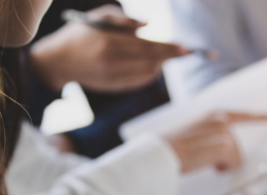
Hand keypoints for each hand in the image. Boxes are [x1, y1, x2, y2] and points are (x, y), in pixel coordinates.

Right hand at [29, 5, 187, 92]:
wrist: (59, 60)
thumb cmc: (82, 33)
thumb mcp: (99, 18)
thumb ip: (125, 19)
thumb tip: (149, 25)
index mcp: (108, 42)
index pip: (146, 46)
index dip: (168, 48)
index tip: (185, 48)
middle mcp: (111, 61)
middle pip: (150, 60)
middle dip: (171, 56)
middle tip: (188, 53)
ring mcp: (112, 77)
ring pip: (148, 73)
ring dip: (161, 64)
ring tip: (166, 56)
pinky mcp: (113, 87)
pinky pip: (140, 82)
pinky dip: (151, 74)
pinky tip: (154, 66)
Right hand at [162, 111, 266, 172]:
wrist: (160, 153)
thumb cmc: (174, 149)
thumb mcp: (197, 136)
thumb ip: (214, 138)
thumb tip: (231, 157)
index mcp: (215, 115)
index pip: (243, 115)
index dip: (261, 117)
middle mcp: (222, 119)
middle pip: (237, 150)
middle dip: (224, 159)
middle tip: (201, 157)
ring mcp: (224, 131)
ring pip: (236, 159)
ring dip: (220, 165)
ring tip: (200, 159)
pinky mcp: (225, 144)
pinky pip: (232, 165)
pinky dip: (220, 169)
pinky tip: (206, 164)